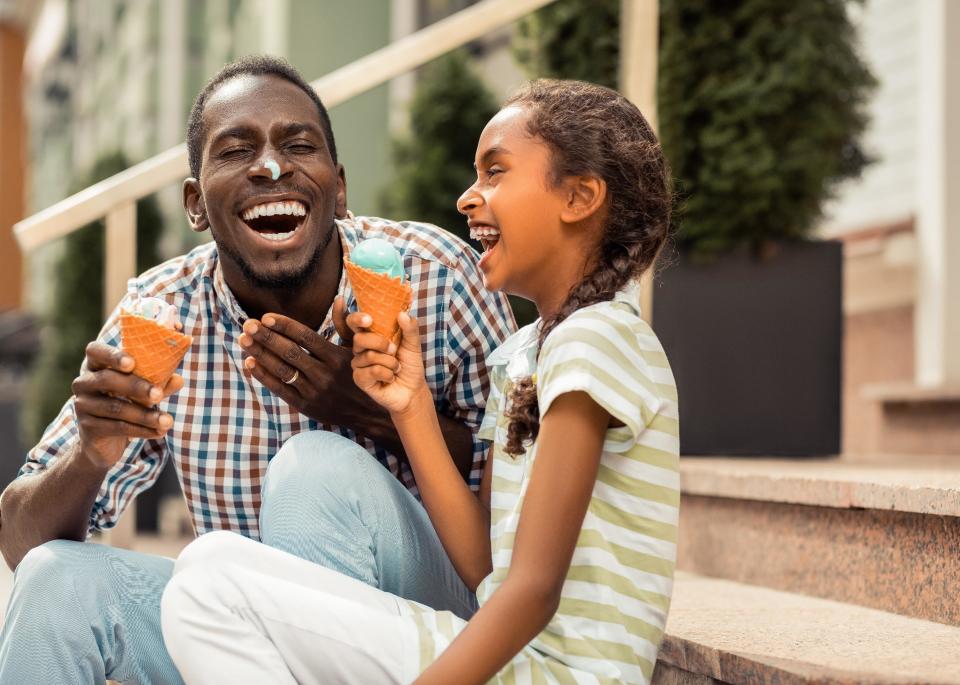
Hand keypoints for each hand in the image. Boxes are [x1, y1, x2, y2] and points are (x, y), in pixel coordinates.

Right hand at [72, 342, 182, 468]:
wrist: (103, 440)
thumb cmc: (126, 402)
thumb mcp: (142, 390)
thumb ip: (158, 383)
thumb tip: (178, 380)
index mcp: (95, 364)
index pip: (95, 351)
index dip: (112, 355)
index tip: (132, 363)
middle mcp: (83, 382)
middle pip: (107, 379)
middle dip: (136, 387)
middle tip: (158, 395)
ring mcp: (82, 405)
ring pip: (116, 408)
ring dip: (145, 415)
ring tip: (168, 421)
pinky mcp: (88, 427)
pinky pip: (117, 427)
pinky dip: (141, 430)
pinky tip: (159, 432)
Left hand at [239, 298, 363, 424]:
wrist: (370, 414)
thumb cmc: (363, 374)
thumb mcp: (358, 350)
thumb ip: (345, 325)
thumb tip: (337, 299)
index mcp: (337, 357)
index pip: (305, 337)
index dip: (284, 326)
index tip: (266, 317)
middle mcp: (325, 374)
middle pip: (289, 352)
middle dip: (266, 337)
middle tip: (247, 324)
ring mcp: (314, 392)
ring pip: (282, 370)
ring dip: (260, 354)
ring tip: (244, 340)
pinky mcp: (307, 406)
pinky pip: (280, 389)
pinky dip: (263, 376)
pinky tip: (250, 362)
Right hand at [349, 311, 427, 414]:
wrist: (413, 390)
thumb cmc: (410, 365)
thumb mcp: (413, 345)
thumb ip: (409, 328)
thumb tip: (402, 313)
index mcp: (371, 336)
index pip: (354, 323)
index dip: (356, 318)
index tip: (369, 319)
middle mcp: (361, 349)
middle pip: (359, 339)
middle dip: (379, 343)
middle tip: (393, 350)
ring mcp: (359, 364)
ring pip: (368, 356)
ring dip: (389, 362)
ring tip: (397, 367)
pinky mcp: (360, 379)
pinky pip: (371, 371)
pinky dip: (387, 374)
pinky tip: (391, 378)